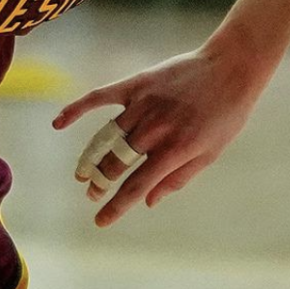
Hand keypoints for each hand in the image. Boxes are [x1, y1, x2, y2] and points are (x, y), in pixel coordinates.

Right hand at [53, 47, 272, 226]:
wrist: (231, 68)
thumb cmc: (225, 114)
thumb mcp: (211, 153)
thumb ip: (178, 178)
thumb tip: (148, 202)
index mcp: (175, 150)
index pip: (136, 186)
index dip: (116, 207)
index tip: (100, 221)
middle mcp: (155, 129)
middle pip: (115, 163)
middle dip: (100, 182)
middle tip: (92, 193)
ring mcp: (143, 105)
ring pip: (106, 137)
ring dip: (91, 159)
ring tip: (83, 174)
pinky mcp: (136, 84)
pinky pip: (99, 97)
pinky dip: (76, 109)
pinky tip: (58, 123)